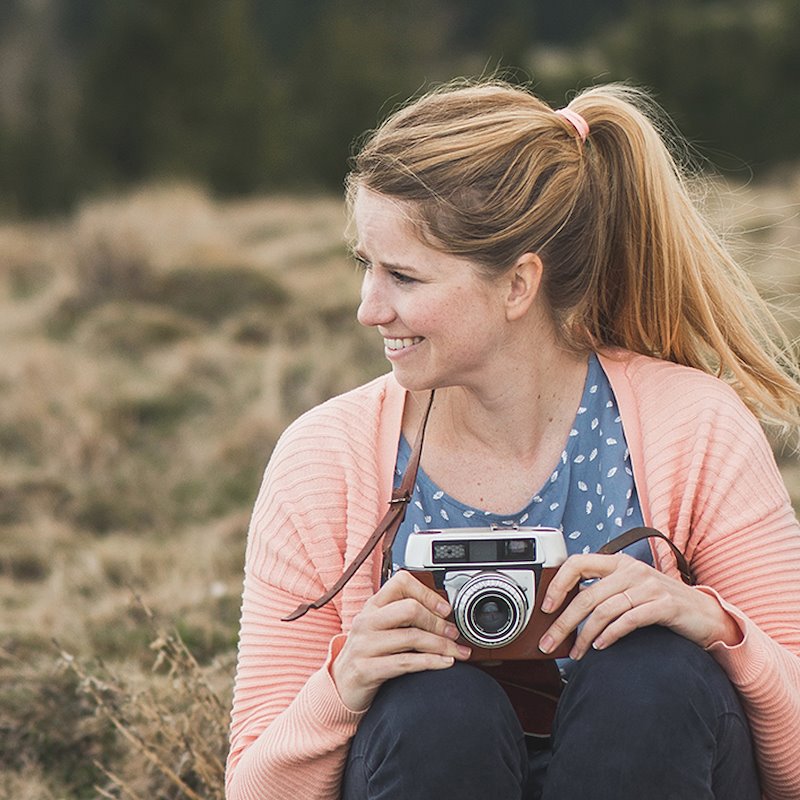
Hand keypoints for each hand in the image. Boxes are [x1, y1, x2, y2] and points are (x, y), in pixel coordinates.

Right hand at [331, 570, 471, 711]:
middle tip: (453, 633)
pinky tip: (445, 663)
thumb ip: (404, 617)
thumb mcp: (381, 628)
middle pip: (410, 609)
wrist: (341, 685)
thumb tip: (443, 613)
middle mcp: (366, 621)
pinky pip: (406, 662)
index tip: (445, 609)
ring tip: (456, 651)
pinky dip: (431, 662)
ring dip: (441, 645)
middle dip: (438, 622)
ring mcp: (364, 645)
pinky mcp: (366, 669)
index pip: (401, 582)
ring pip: (412, 637)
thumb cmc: (369, 653)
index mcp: (373, 605)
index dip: (427, 593)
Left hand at [537, 553, 742, 660]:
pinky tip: (600, 647)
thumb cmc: (661, 603)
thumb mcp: (629, 588)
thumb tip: (566, 609)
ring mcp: (648, 586)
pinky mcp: (664, 605)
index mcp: (618, 562)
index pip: (577, 563)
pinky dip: (610, 635)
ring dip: (584, 636)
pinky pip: (628, 620)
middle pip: (586, 596)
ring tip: (576, 653)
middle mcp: (631, 570)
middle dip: (563, 622)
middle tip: (549, 643)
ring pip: (603, 610)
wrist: (705, 614)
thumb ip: (603, 591)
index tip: (545, 607)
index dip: (558, 583)